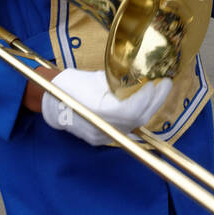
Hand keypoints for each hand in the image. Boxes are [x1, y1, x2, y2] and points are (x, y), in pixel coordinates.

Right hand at [41, 68, 172, 146]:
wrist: (48, 102)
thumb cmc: (68, 85)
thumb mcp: (93, 79)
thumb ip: (117, 81)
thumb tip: (140, 76)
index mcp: (97, 111)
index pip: (130, 110)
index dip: (145, 97)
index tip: (155, 81)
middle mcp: (101, 127)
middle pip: (137, 118)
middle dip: (154, 100)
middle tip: (165, 83)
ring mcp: (102, 136)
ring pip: (134, 125)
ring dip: (149, 107)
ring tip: (159, 91)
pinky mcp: (102, 138)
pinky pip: (126, 128)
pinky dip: (138, 114)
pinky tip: (146, 103)